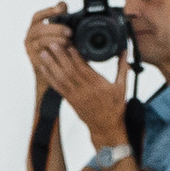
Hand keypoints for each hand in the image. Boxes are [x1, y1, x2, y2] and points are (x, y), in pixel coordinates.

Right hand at [25, 2, 71, 78]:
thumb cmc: (59, 47)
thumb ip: (61, 18)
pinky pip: (43, 53)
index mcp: (36, 26)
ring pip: (41, 41)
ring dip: (57, 40)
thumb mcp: (62, 31)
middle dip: (56, 29)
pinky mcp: (34, 58)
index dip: (49, 11)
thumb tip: (62, 3)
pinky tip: (64, 51)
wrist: (53, 69)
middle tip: (70, 32)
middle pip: (40, 28)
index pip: (38, 16)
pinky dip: (54, 51)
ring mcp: (31, 47)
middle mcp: (31, 35)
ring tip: (68, 42)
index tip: (62, 8)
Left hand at [31, 10, 127, 143]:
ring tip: (44, 52)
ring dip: (51, 65)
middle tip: (52, 43)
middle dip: (60, 57)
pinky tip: (43, 67)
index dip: (75, 57)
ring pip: (60, 78)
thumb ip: (123, 67)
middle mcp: (85, 90)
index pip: (84, 69)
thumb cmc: (115, 107)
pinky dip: (49, 76)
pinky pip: (57, 87)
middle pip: (69, 71)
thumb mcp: (122, 87)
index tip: (70, 45)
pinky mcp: (69, 100)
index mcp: (98, 85)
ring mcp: (75, 95)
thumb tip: (125, 50)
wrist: (106, 127)